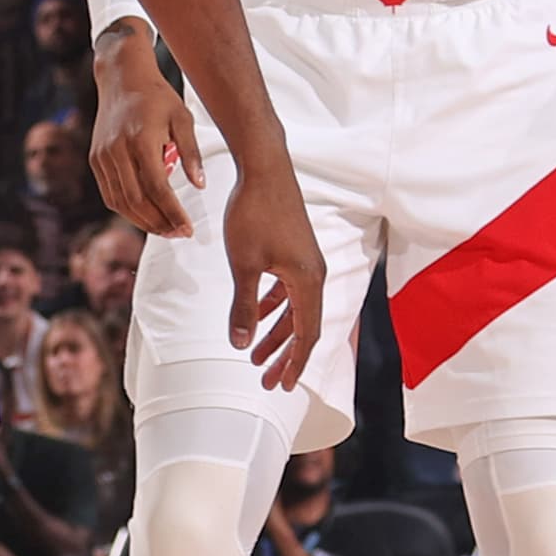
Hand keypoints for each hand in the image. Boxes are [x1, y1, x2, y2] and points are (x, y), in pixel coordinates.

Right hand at [88, 25, 202, 237]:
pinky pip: (109, 194)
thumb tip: (199, 186)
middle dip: (159, 223)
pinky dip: (126, 210)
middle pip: (137, 201)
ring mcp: (102, 156)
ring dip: (142, 222)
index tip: (188, 229)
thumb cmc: (158, 98)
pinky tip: (145, 216)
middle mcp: (117, 150)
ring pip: (120, 202)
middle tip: (179, 234)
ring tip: (164, 230)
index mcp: (141, 139)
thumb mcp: (183, 119)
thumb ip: (192, 153)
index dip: (173, 213)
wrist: (122, 78)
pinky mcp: (95, 159)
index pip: (158, 189)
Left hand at [222, 155, 324, 389]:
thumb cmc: (253, 214)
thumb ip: (243, 307)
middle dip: (284, 354)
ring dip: (277, 332)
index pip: (305, 334)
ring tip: (255, 355)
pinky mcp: (296, 250)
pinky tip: (256, 315)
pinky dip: (274, 307)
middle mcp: (314, 274)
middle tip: (266, 380)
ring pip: (294, 308)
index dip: (293, 363)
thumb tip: (241, 344)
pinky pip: (289, 290)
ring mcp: (306, 261)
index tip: (280, 386)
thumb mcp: (244, 265)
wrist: (264, 168)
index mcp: (307, 281)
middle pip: (303, 326)